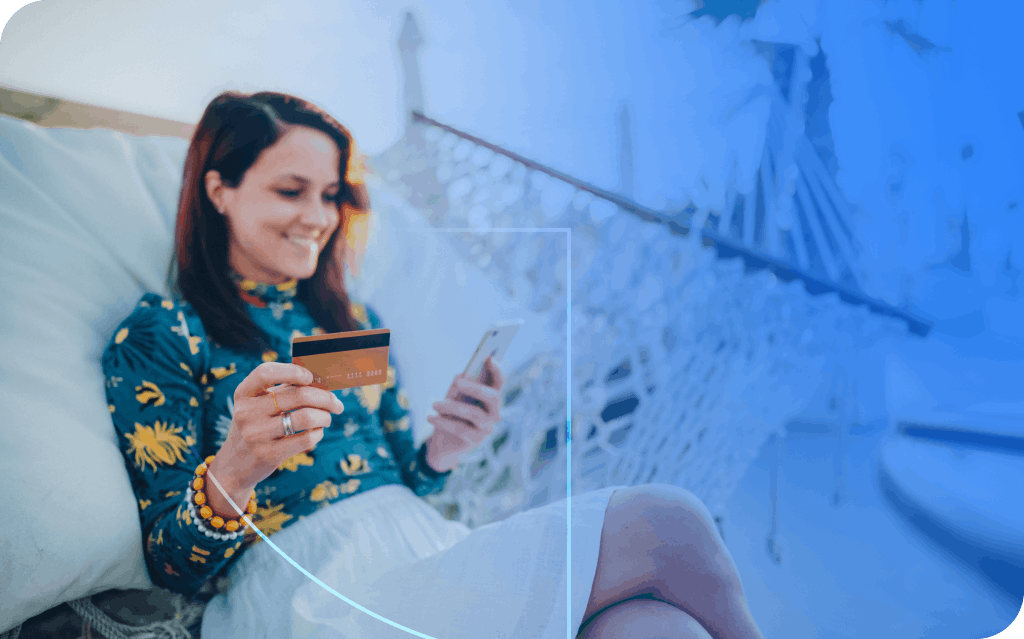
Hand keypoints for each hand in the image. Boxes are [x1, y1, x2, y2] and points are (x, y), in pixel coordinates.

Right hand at [205, 362, 344, 518]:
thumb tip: (320, 381)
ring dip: (325, 416)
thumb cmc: (256, 426)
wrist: (235, 465)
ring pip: (306, 417)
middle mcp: (246, 412)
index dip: (292, 371)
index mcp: (243, 394)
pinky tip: (317, 432)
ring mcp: (256, 435)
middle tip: (336, 403)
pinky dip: (318, 433)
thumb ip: (283, 390)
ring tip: (327, 418)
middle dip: (325, 398)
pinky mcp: (268, 454)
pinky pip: (306, 439)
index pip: (265, 372)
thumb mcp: (258, 405)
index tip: (310, 377)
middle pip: (298, 395)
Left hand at [424, 356, 505, 472]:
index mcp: (491, 398)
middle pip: (493, 398)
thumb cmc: (451, 414)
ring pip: (474, 414)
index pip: (499, 382)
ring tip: (434, 403)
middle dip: (476, 387)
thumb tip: (462, 375)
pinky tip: (430, 417)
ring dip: (452, 406)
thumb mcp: (454, 397)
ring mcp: (486, 428)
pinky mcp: (475, 441)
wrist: (443, 444)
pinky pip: (460, 429)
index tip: (490, 358)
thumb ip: (459, 386)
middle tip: (458, 381)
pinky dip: (443, 421)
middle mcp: (494, 413)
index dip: (497, 370)